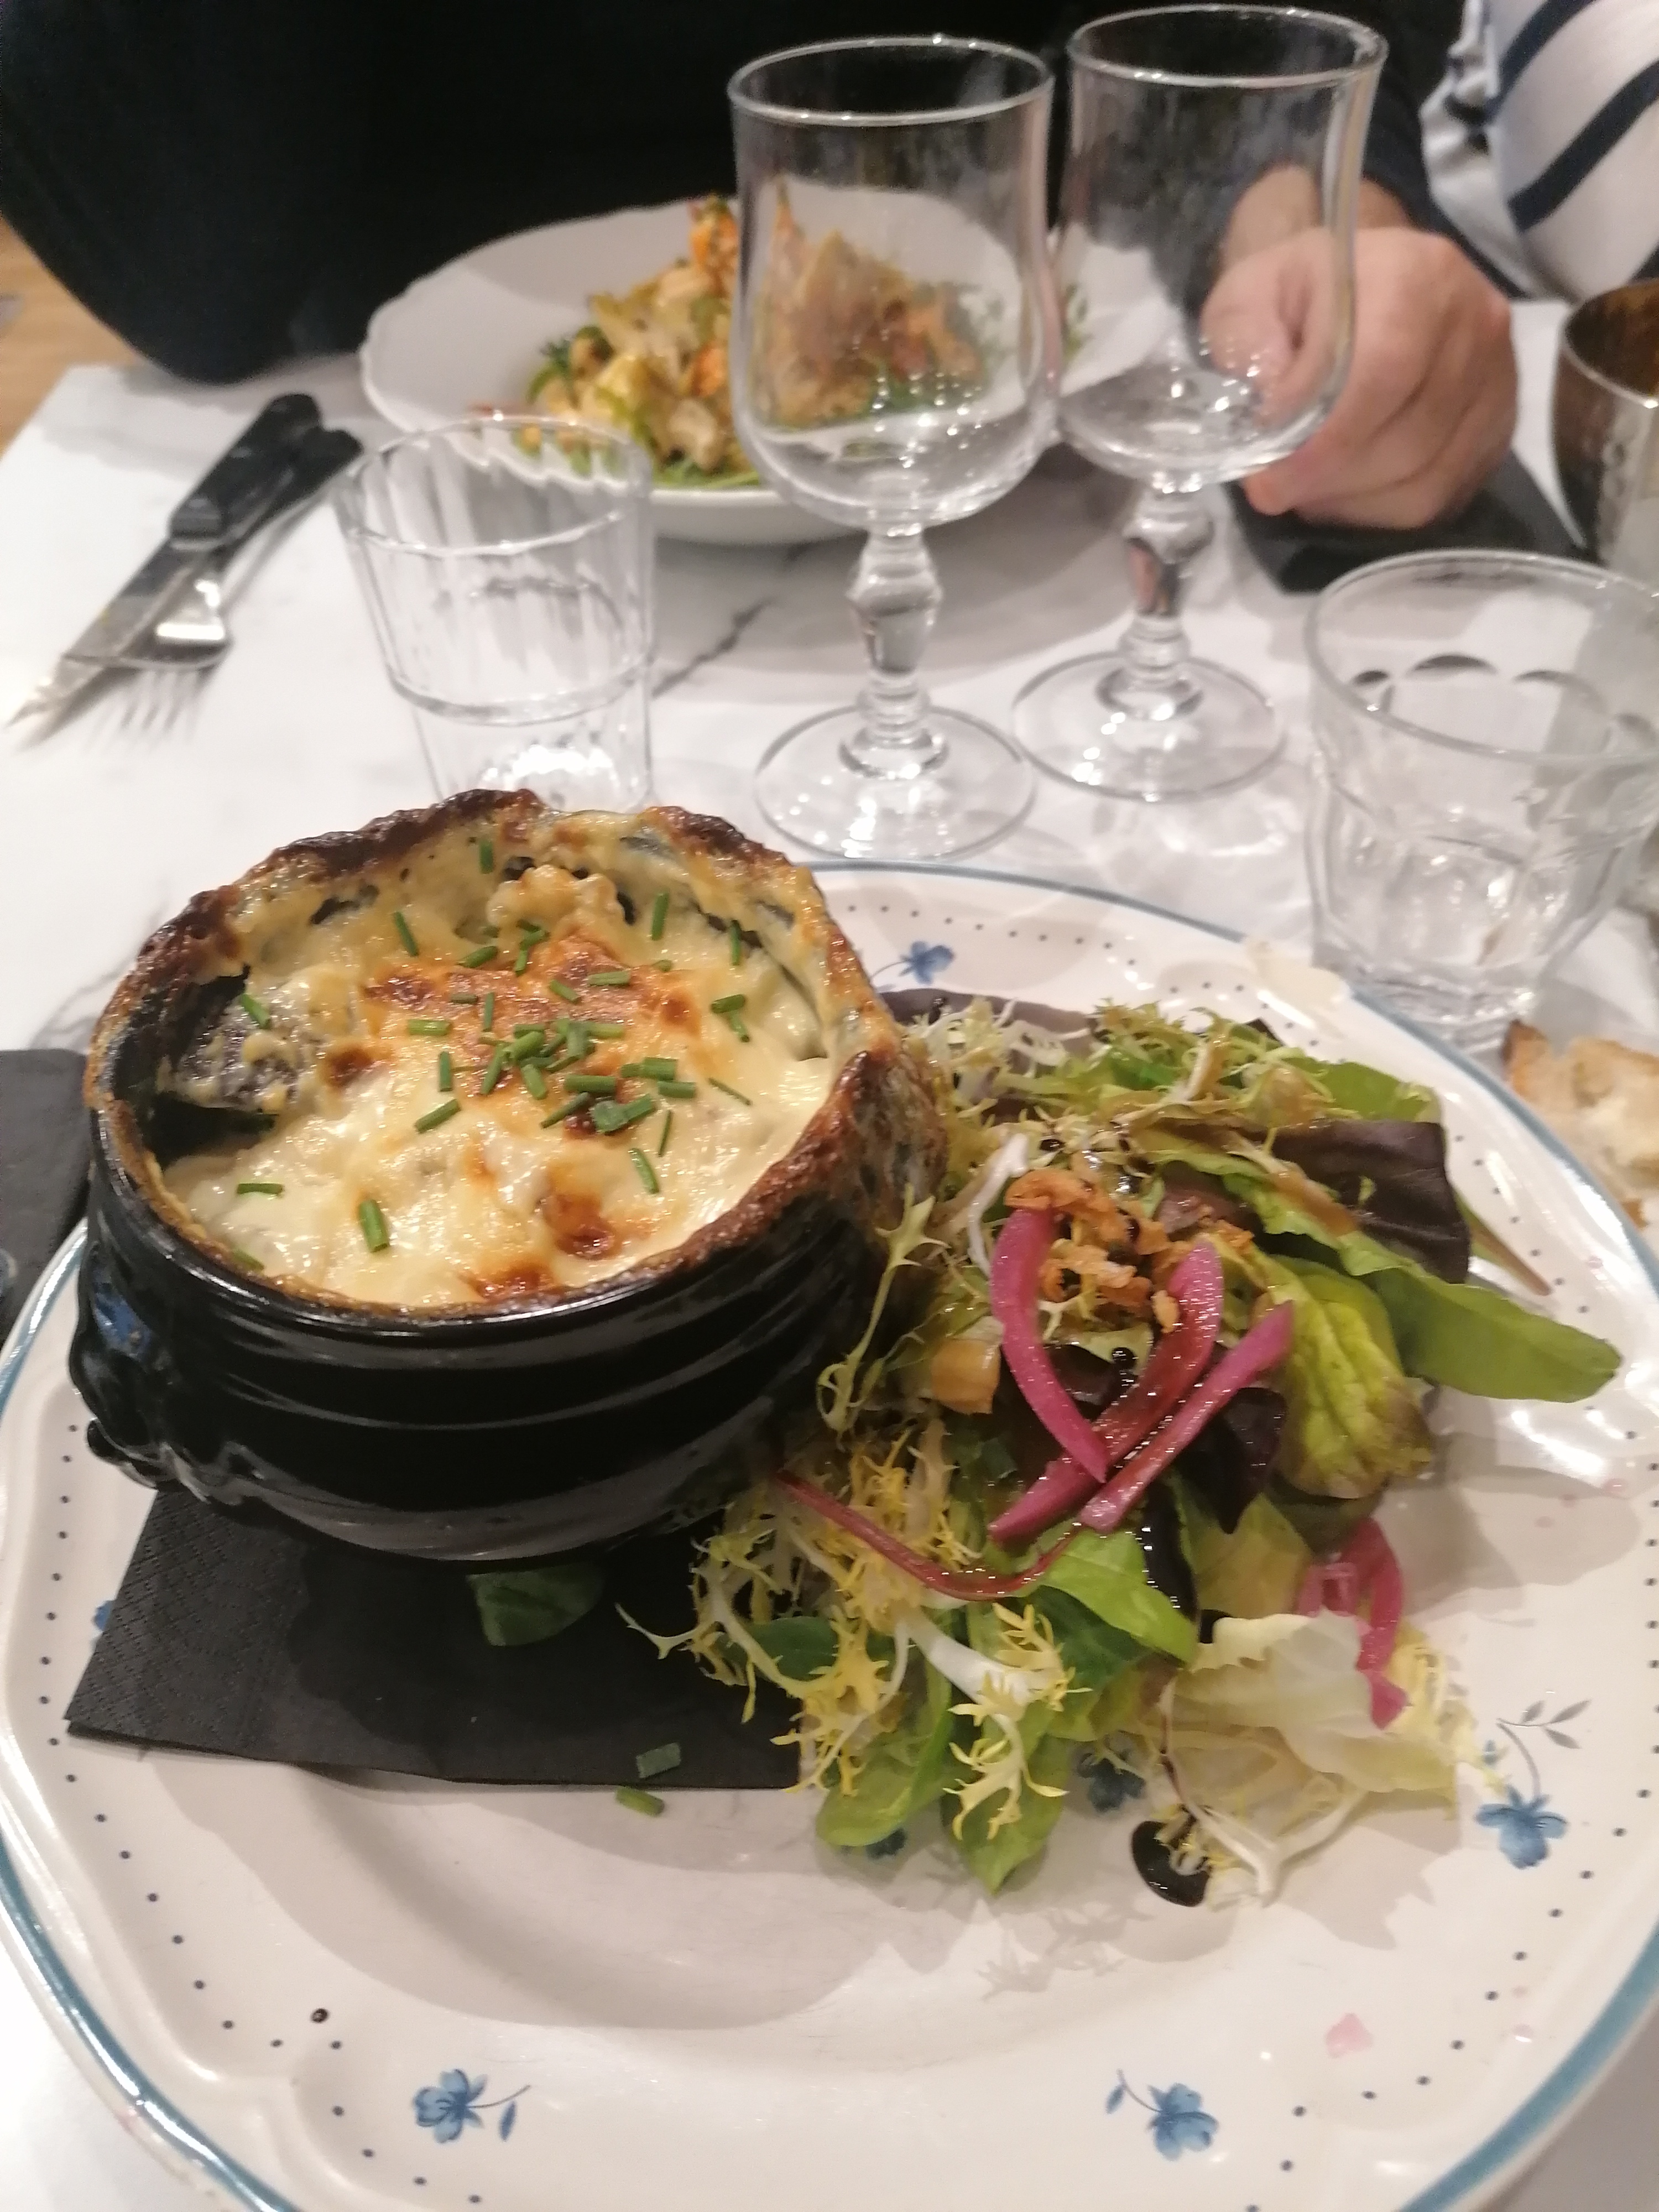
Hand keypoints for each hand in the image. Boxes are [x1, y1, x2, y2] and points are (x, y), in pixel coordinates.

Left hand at [1240, 227, 1515, 528]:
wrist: (1356, 290)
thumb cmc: (1296, 297)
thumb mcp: (1247, 300)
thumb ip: (1248, 347)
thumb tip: (1273, 418)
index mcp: (1415, 273)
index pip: (1385, 371)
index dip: (1326, 441)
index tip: (1269, 480)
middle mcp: (1475, 324)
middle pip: (1407, 440)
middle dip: (1329, 480)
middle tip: (1277, 486)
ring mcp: (1498, 382)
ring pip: (1425, 481)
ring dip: (1352, 500)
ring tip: (1309, 483)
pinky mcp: (1498, 431)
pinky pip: (1442, 498)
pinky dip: (1382, 510)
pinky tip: (1346, 488)